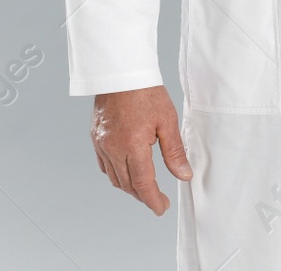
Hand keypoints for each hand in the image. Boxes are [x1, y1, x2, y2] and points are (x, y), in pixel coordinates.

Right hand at [91, 85, 191, 214]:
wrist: (121, 72)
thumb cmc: (146, 92)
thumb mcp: (167, 120)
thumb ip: (174, 151)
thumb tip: (184, 175)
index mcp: (132, 145)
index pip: (143, 183)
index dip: (153, 200)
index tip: (161, 208)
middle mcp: (113, 148)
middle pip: (127, 184)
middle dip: (143, 196)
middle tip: (158, 199)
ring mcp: (101, 143)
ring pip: (114, 178)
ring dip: (129, 187)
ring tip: (144, 188)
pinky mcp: (96, 138)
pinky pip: (104, 166)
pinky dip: (116, 174)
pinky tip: (127, 171)